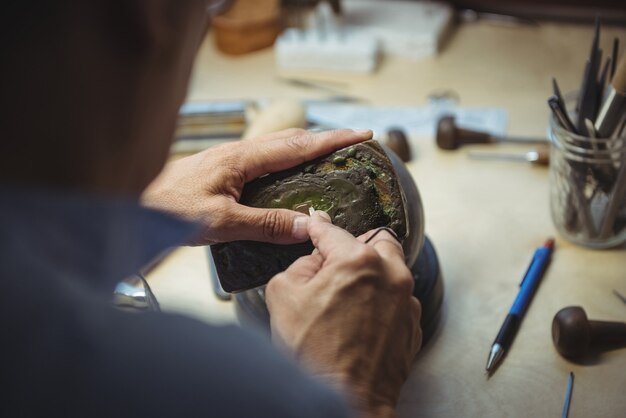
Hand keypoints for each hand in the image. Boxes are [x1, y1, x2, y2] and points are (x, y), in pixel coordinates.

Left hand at [141, 128, 371, 244]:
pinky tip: (288, 176)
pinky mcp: (222, 170)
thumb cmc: (169, 211)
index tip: (362, 134)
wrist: (130, 205)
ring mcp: (229, 160)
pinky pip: (263, 160)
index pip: (298, 146)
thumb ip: (266, 223)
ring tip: (330, 157)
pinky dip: (286, 161)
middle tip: (354, 143)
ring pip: (277, 148)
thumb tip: (308, 226)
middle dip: (325, 139)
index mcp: (243, 159)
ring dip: (306, 149)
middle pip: (291, 140)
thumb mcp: (222, 222)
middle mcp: (238, 153)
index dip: (333, 140)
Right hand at [265, 211, 421, 417]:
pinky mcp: (412, 325)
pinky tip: (361, 320)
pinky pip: (398, 299)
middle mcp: (391, 274)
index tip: (315, 222)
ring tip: (348, 296)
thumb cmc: (315, 353)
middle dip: (357, 246)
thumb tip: (313, 261)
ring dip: (373, 273)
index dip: (318, 225)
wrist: (345, 400)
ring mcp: (406, 301)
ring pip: (393, 269)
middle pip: (377, 241)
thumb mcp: (283, 297)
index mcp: (357, 261)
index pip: (333, 231)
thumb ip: (298, 266)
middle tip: (337, 263)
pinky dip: (382, 301)